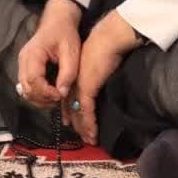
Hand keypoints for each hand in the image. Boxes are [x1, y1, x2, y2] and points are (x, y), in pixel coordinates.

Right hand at [17, 0, 81, 109]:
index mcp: (33, 54)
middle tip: (59, 100)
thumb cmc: (65, 33)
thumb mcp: (71, 51)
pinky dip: (37, 94)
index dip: (45, 92)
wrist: (58, 20)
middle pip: (26, 88)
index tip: (59, 96)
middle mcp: (24, 60)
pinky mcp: (26, 67)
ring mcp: (23, 64)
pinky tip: (50, 94)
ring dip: (39, 98)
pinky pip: (27, 86)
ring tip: (56, 98)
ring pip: (25, 90)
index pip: (33, 80)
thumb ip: (67, 72)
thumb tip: (62, 93)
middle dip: (42, 98)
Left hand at [69, 11, 140, 144]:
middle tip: (81, 135)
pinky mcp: (86, 88)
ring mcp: (78, 85)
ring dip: (84, 128)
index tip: (70, 121)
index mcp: (75, 74)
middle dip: (76, 123)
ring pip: (78, 112)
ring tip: (89, 139)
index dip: (69, 110)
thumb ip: (95, 72)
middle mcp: (73, 81)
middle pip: (71, 107)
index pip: (69, 96)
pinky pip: (86, 112)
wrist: (108, 38)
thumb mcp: (97, 61)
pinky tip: (92, 133)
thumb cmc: (106, 45)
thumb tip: (100, 78)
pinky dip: (89, 124)